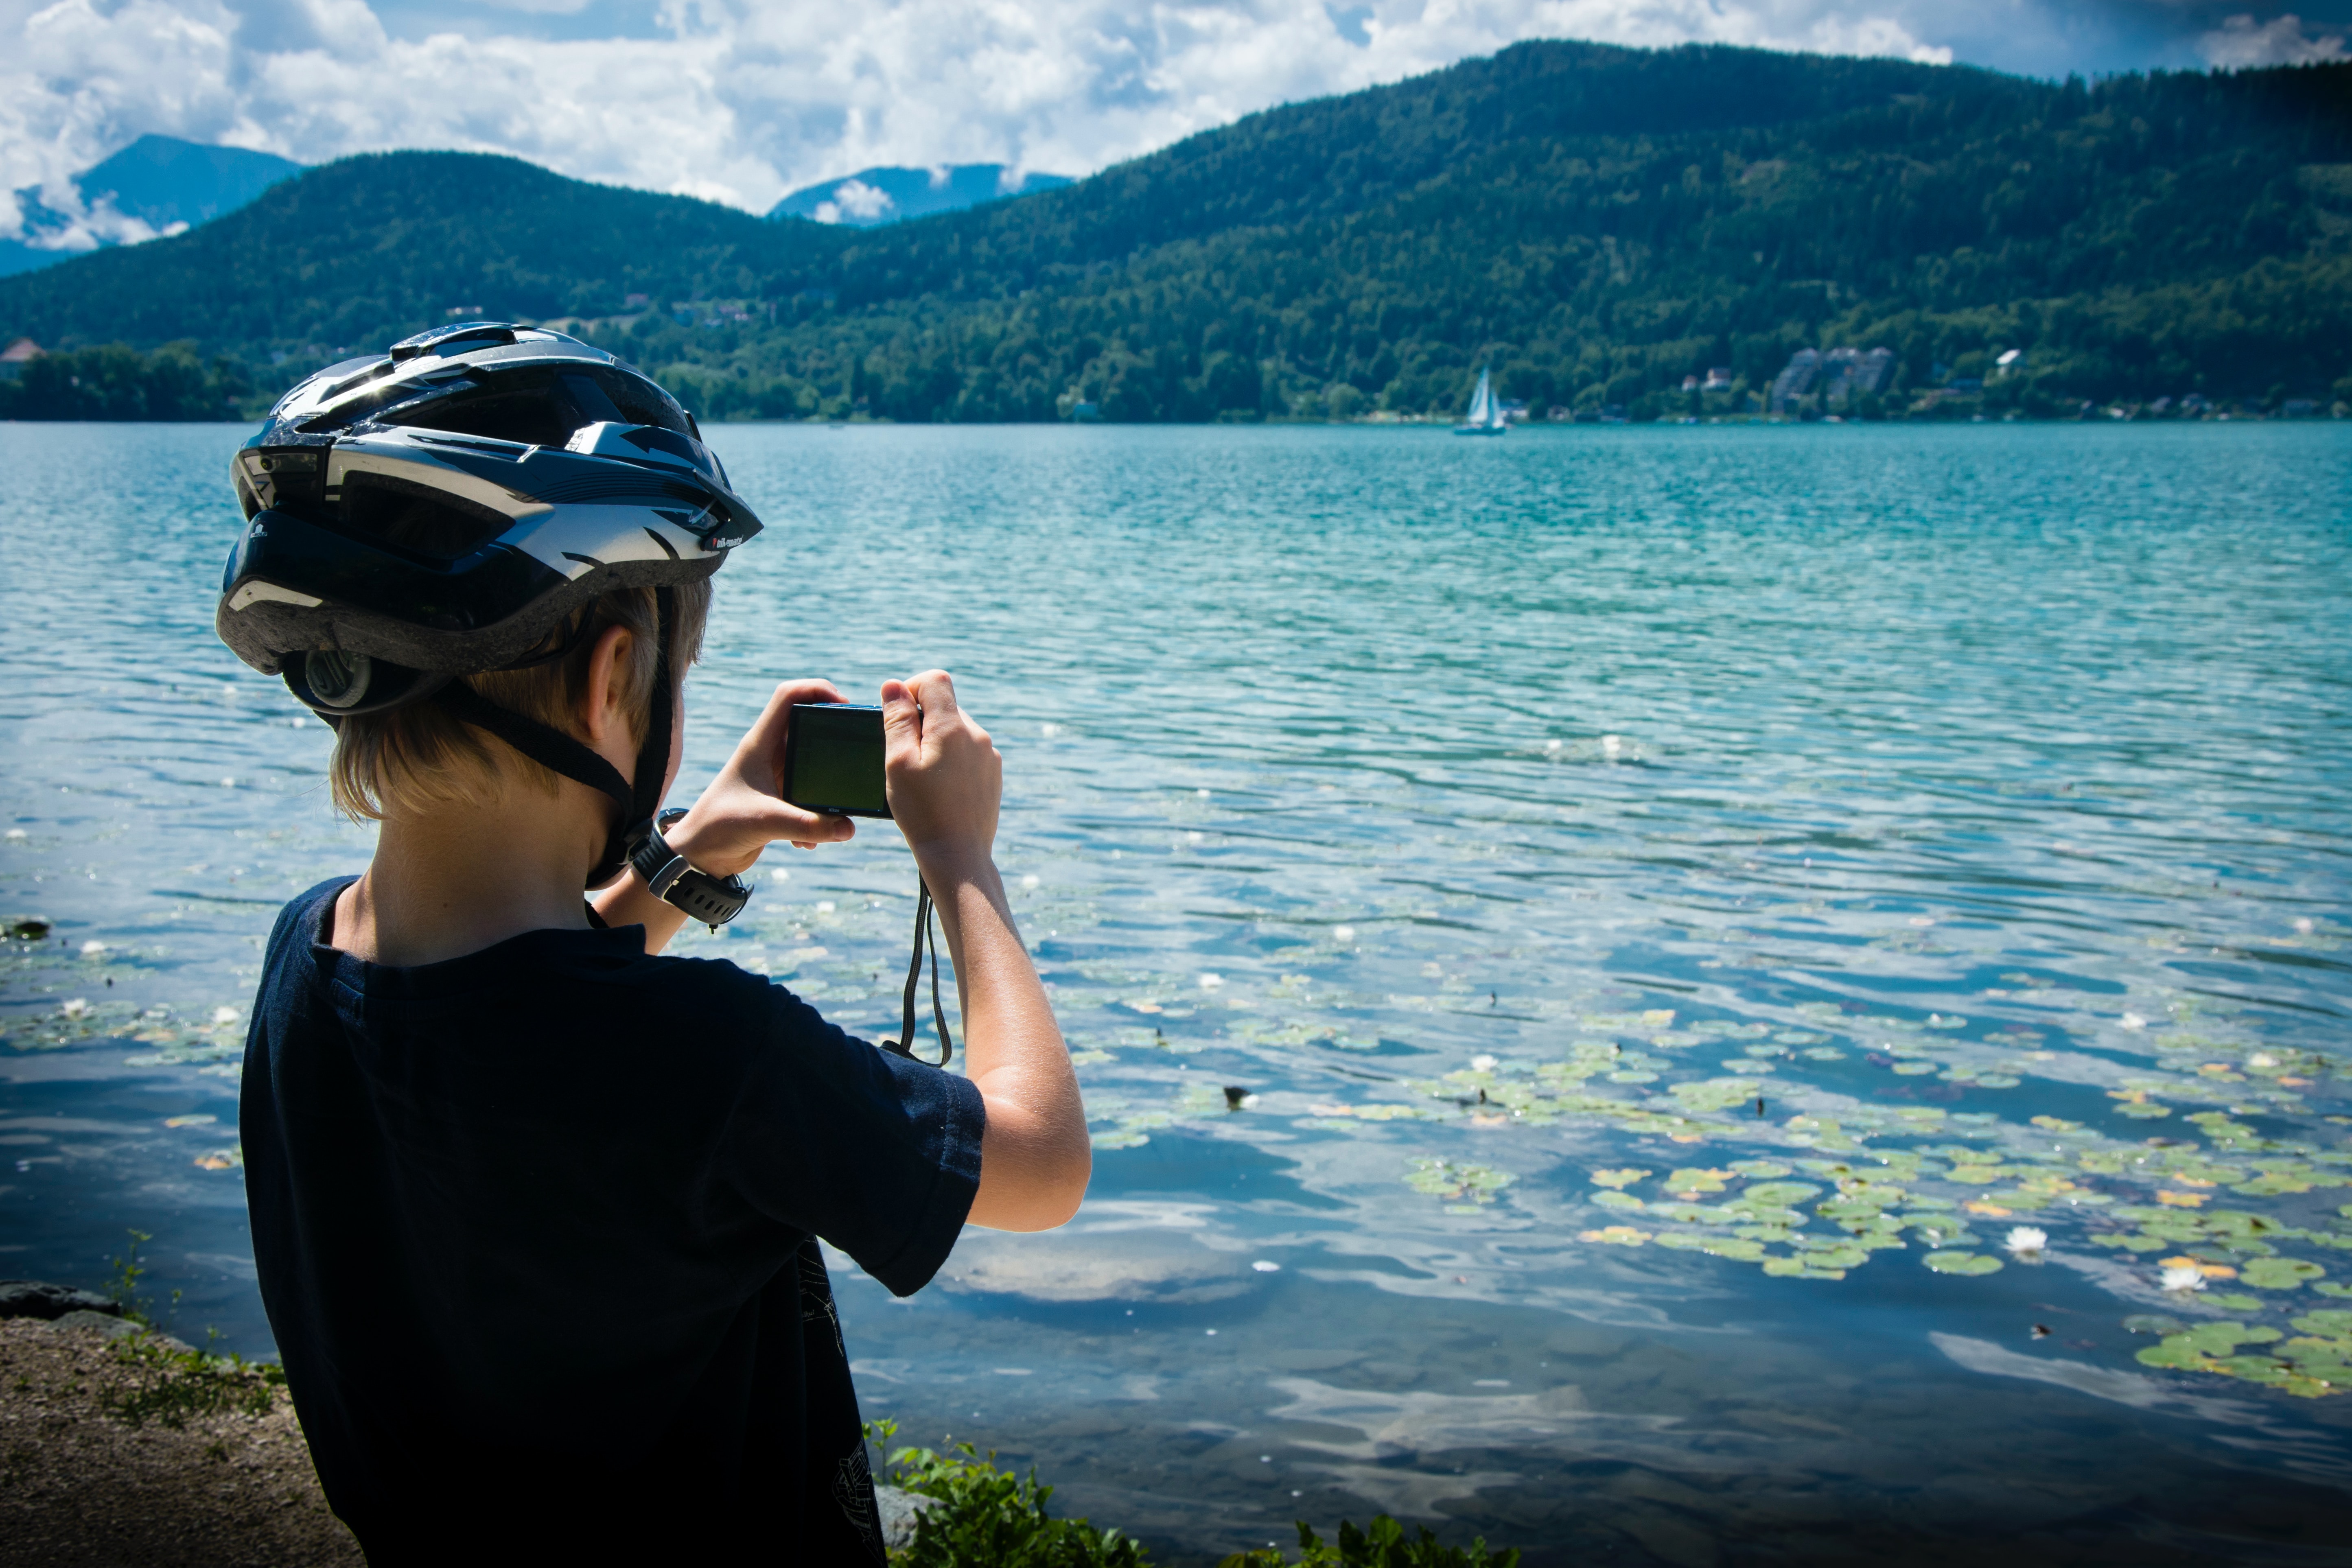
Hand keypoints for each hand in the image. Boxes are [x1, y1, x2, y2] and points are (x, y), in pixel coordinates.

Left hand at [663, 679, 857, 876]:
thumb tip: (848, 827)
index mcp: (759, 744)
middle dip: (833, 737)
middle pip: (807, 726)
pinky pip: (808, 797)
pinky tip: (810, 840)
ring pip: (811, 765)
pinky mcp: (778, 800)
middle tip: (857, 747)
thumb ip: (808, 825)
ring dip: (826, 786)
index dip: (817, 689)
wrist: (698, 856)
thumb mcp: (766, 822)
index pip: (788, 696)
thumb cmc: (719, 827)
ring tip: (839, 805)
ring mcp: (773, 777)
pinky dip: (815, 817)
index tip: (844, 705)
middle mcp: (767, 755)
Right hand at [880, 670, 1001, 878]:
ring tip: (922, 777)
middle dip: (921, 721)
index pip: (935, 680)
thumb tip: (894, 685)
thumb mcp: (898, 762)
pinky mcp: (993, 773)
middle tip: (904, 756)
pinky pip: (968, 752)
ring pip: (956, 730)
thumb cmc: (921, 811)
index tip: (896, 715)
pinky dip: (951, 760)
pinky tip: (940, 789)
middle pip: (945, 706)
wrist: (957, 855)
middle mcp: (977, 735)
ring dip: (936, 741)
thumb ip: (897, 719)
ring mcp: (989, 755)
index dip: (911, 688)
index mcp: (953, 728)